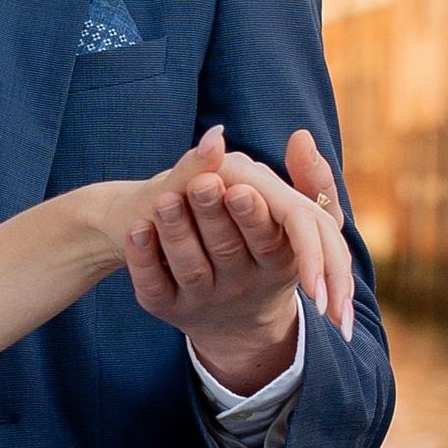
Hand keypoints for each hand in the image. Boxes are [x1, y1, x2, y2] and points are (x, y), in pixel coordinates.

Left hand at [124, 125, 353, 383]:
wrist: (229, 311)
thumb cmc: (269, 248)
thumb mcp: (299, 223)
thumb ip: (310, 180)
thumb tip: (301, 136)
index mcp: (278, 262)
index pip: (269, 239)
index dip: (254, 216)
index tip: (239, 190)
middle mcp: (242, 285)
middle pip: (228, 249)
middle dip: (214, 216)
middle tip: (201, 183)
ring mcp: (203, 299)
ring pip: (190, 268)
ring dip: (176, 232)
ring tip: (164, 199)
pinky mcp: (168, 308)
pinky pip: (153, 286)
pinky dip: (142, 257)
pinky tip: (137, 230)